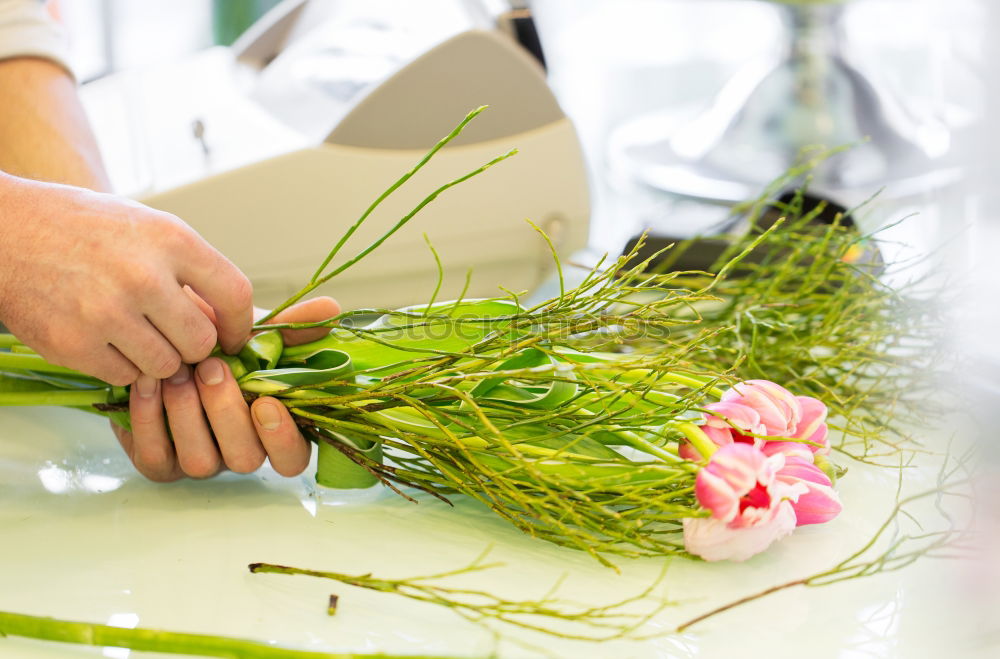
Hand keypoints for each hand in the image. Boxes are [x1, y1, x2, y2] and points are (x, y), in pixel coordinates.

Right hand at [0, 173, 252, 384]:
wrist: (4, 231)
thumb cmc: (82, 227)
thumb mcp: (146, 228)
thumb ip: (189, 271)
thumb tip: (225, 322)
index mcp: (169, 239)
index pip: (234, 294)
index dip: (240, 324)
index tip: (233, 336)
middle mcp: (142, 276)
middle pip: (201, 342)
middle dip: (194, 346)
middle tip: (175, 337)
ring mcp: (106, 313)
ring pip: (166, 366)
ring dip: (158, 359)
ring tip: (137, 334)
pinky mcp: (74, 344)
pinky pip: (125, 377)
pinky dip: (121, 367)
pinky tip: (105, 339)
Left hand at [111, 297, 339, 481]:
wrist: (154, 339)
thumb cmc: (215, 342)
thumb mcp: (254, 332)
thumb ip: (291, 326)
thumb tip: (331, 310)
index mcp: (271, 429)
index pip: (292, 458)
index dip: (283, 438)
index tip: (267, 402)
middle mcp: (238, 451)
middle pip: (246, 459)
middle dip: (227, 412)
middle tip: (211, 367)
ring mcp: (198, 461)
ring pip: (200, 461)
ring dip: (188, 413)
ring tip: (178, 370)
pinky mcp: (158, 463)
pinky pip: (155, 455)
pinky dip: (150, 417)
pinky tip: (150, 381)